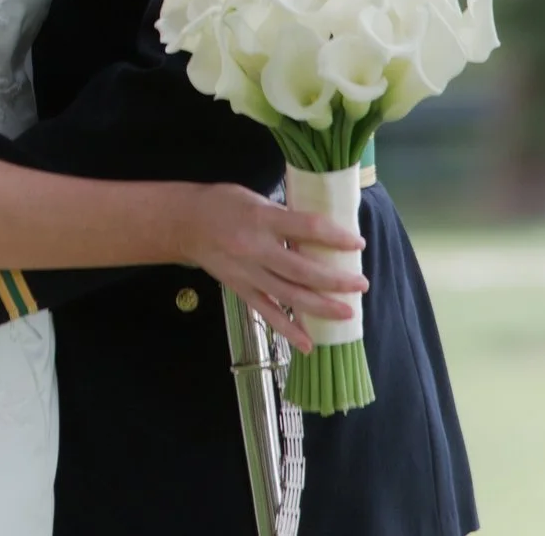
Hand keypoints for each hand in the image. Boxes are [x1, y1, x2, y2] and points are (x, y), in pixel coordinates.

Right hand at [176, 182, 367, 353]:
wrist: (183, 224)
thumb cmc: (223, 204)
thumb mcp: (256, 199)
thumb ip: (285, 217)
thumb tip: (321, 235)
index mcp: (262, 219)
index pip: (307, 228)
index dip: (336, 237)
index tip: (357, 243)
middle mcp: (255, 249)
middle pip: (302, 270)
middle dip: (335, 280)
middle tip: (360, 284)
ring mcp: (247, 273)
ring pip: (289, 295)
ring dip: (320, 307)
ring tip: (347, 312)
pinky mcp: (240, 289)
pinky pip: (267, 313)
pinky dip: (288, 330)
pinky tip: (308, 344)